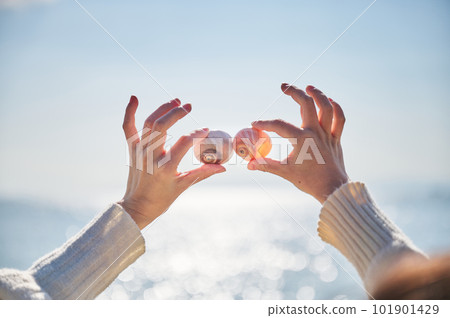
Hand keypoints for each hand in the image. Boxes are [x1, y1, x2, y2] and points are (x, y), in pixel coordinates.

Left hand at [117, 96, 225, 228]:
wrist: (136, 206)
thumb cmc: (161, 198)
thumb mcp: (183, 186)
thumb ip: (203, 173)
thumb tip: (222, 167)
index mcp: (165, 167)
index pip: (183, 143)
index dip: (196, 134)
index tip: (205, 129)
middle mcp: (150, 156)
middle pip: (161, 126)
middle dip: (177, 113)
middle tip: (189, 107)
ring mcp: (139, 150)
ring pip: (149, 122)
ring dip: (162, 109)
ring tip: (176, 101)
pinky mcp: (132, 148)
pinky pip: (128, 126)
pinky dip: (130, 112)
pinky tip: (134, 98)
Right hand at [249, 84, 347, 202]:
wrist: (332, 189)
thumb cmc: (308, 181)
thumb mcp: (285, 172)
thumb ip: (266, 165)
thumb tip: (249, 165)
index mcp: (302, 140)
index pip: (279, 125)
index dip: (265, 123)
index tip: (255, 123)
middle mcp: (315, 133)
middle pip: (306, 104)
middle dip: (294, 92)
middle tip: (284, 86)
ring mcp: (327, 134)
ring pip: (326, 107)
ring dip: (317, 94)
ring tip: (308, 87)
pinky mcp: (335, 138)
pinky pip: (340, 118)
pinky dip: (335, 107)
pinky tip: (328, 100)